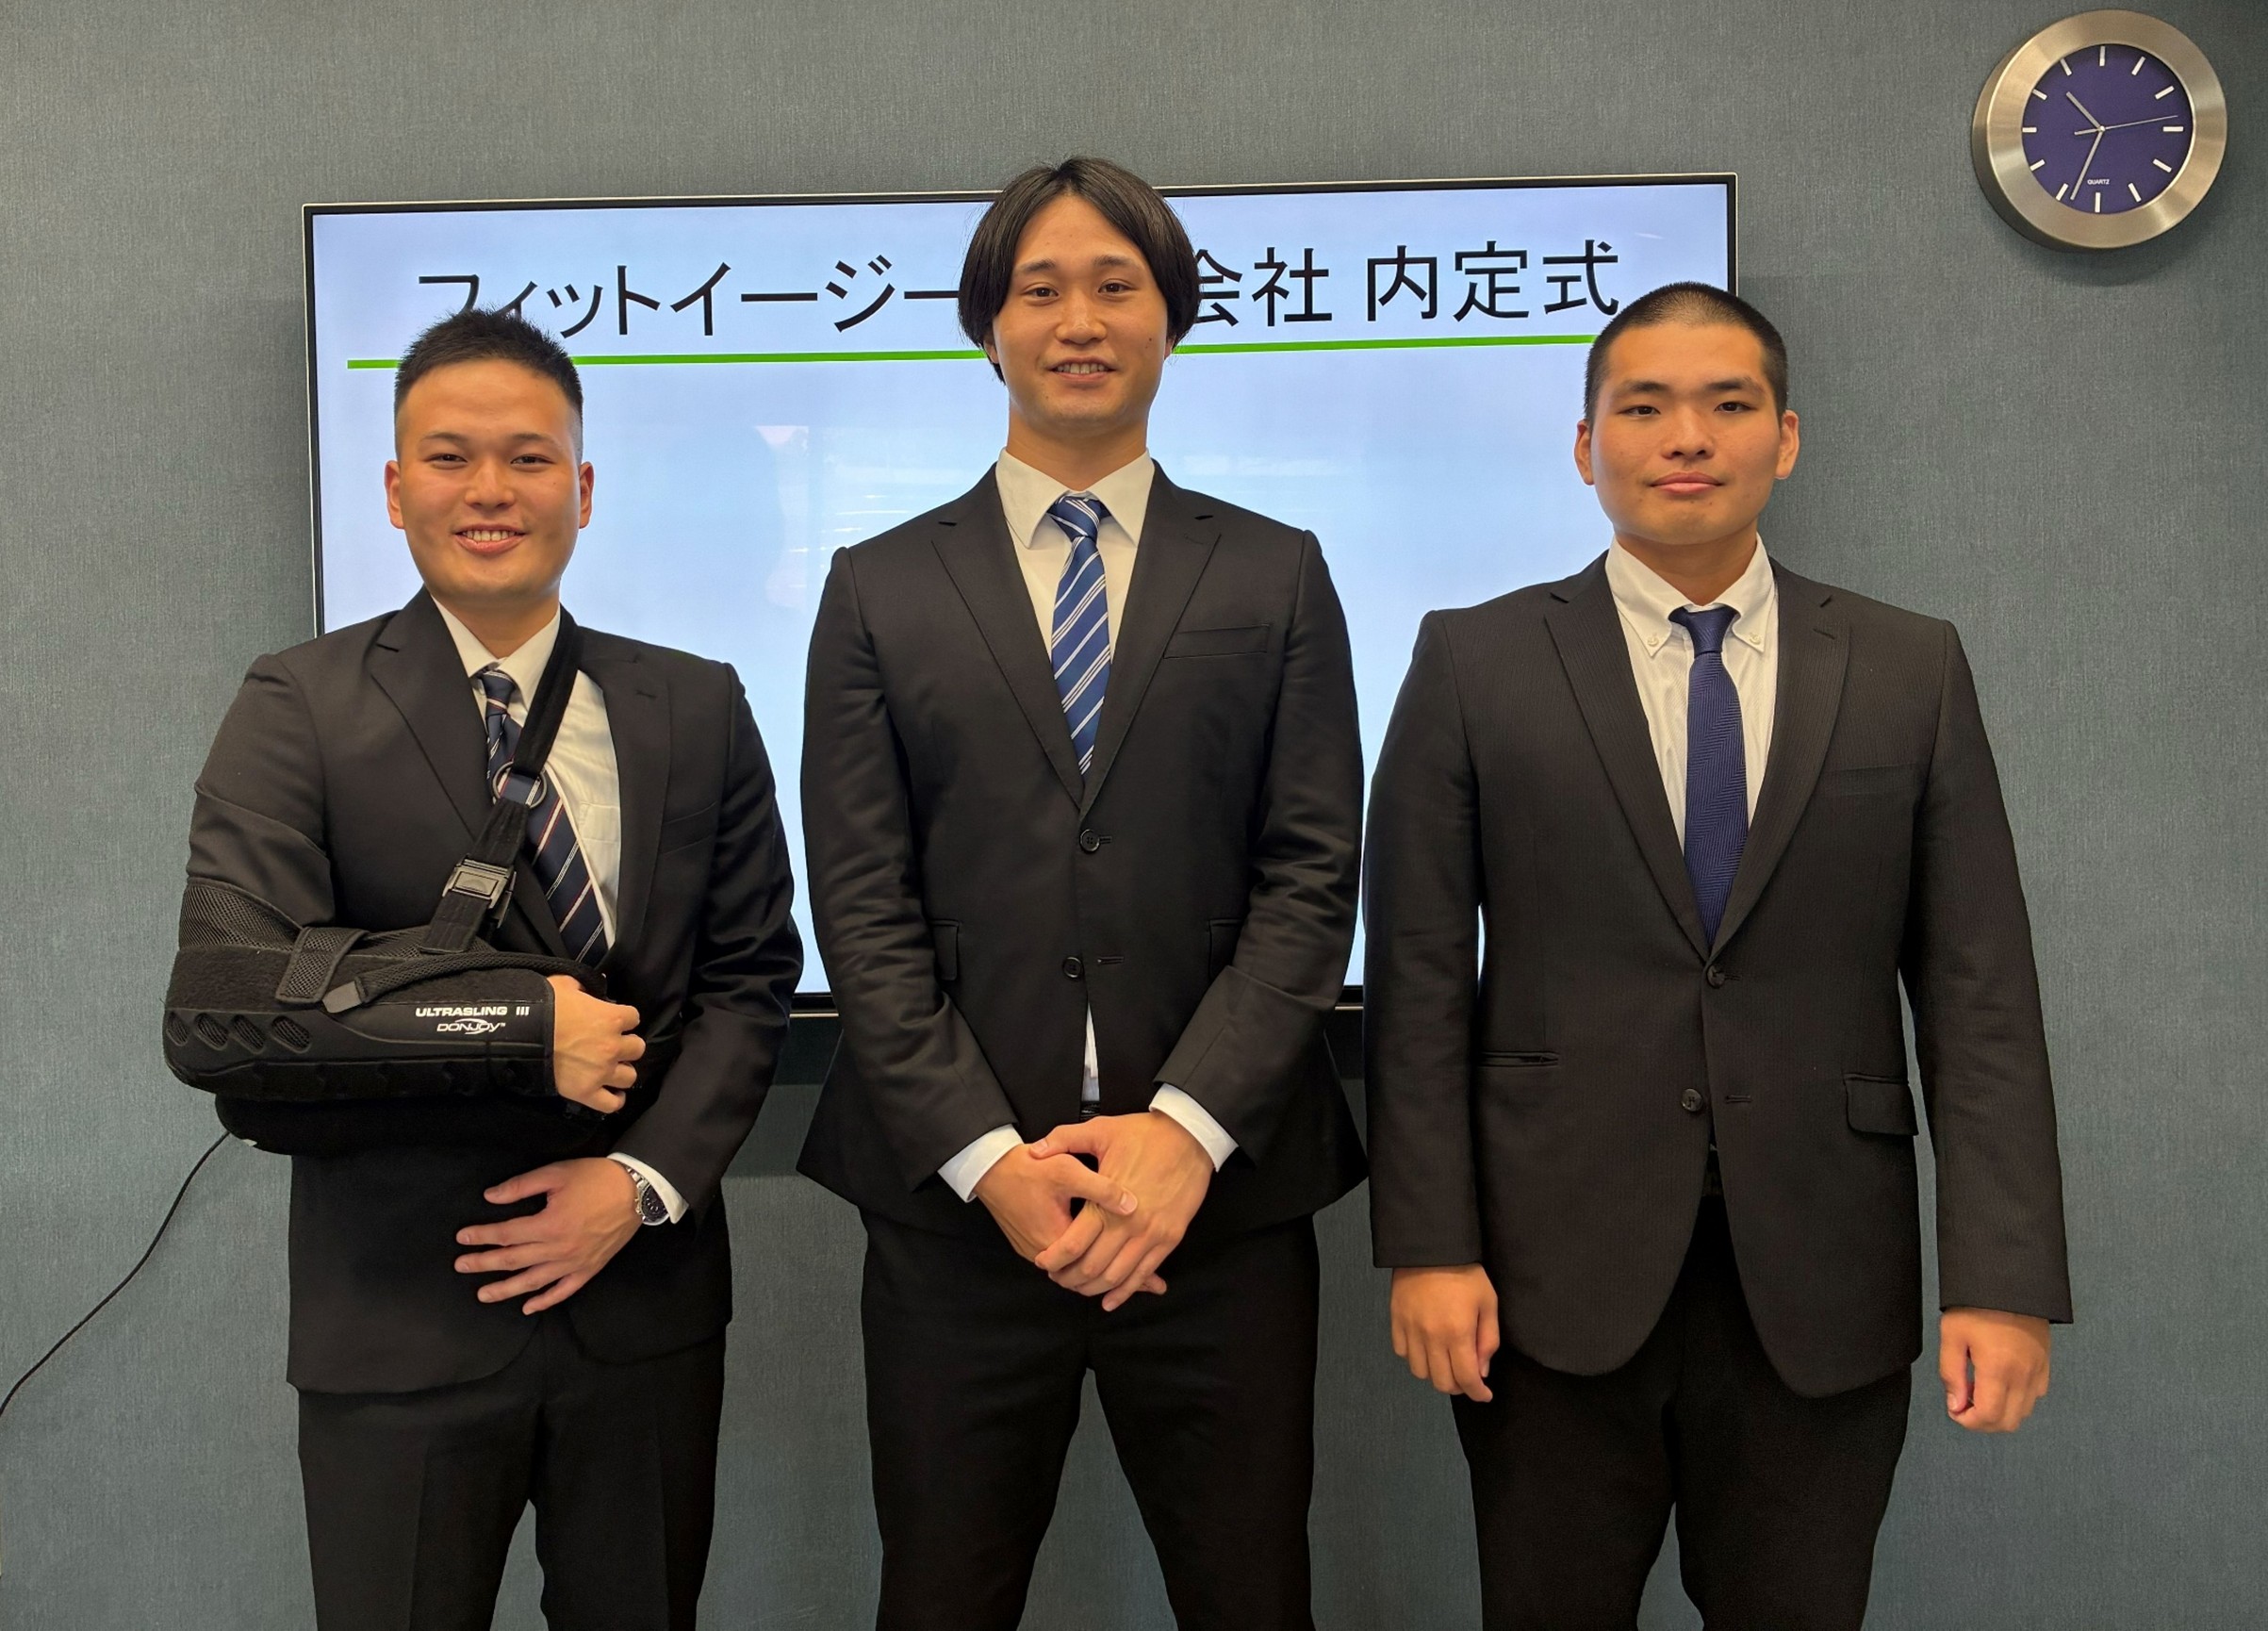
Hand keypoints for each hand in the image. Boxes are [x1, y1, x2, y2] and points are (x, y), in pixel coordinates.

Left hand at [454, 1158, 640, 1312]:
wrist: (637, 1190)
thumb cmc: (595, 1178)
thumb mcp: (556, 1174)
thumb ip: (521, 1187)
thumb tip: (490, 1197)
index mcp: (549, 1225)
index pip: (506, 1234)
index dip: (482, 1236)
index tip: (463, 1237)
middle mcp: (558, 1250)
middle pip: (513, 1260)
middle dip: (483, 1263)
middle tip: (461, 1266)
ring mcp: (574, 1264)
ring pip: (533, 1282)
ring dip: (505, 1289)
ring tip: (483, 1295)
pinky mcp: (589, 1270)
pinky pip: (563, 1291)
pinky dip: (544, 1301)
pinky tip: (527, 1307)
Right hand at [549, 975, 642, 1111]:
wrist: (519, 1035)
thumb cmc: (542, 1006)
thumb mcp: (563, 984)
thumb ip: (582, 985)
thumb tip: (590, 986)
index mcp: (611, 1018)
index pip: (634, 1017)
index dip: (624, 1019)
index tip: (614, 1021)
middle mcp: (613, 1046)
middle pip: (637, 1048)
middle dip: (626, 1046)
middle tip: (611, 1044)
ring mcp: (601, 1072)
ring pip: (629, 1076)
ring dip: (622, 1071)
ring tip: (611, 1068)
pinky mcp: (587, 1092)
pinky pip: (612, 1103)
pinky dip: (615, 1100)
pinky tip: (613, 1094)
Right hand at [973, 1141, 1139, 1264]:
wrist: (989, 1168)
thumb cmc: (1027, 1167)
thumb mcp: (1068, 1170)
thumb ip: (1102, 1189)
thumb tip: (1131, 1205)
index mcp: (1057, 1238)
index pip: (1098, 1267)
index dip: (1127, 1274)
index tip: (1153, 1280)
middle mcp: (1043, 1252)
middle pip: (1086, 1278)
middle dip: (1118, 1280)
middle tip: (1150, 1283)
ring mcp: (1034, 1251)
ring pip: (1073, 1272)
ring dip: (1099, 1271)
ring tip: (1130, 1270)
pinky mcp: (1029, 1244)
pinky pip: (1061, 1262)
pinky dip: (1082, 1262)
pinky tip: (1097, 1252)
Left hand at [1029, 1112, 1212, 1311]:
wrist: (1191, 1137)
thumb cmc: (1145, 1133)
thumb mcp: (1101, 1129)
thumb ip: (1063, 1140)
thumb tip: (1035, 1152)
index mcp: (1107, 1201)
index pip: (1073, 1244)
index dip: (1054, 1259)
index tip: (1043, 1262)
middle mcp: (1129, 1224)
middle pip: (1092, 1266)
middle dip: (1069, 1278)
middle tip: (1057, 1277)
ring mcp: (1151, 1234)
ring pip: (1116, 1276)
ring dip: (1094, 1288)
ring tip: (1079, 1287)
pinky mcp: (1169, 1239)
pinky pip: (1144, 1274)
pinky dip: (1125, 1291)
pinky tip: (1111, 1299)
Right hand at [1390, 1264, 1500, 1401]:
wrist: (1431, 1247)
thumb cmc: (1466, 1273)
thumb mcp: (1488, 1303)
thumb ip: (1488, 1339)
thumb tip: (1481, 1370)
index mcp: (1458, 1333)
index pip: (1466, 1379)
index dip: (1477, 1393)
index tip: (1484, 1394)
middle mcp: (1431, 1337)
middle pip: (1441, 1382)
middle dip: (1458, 1386)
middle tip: (1467, 1377)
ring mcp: (1410, 1330)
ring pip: (1420, 1372)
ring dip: (1435, 1373)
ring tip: (1446, 1361)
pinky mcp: (1395, 1321)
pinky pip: (1402, 1352)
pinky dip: (1415, 1357)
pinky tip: (1426, 1346)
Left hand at [1939, 1307, 2051, 1432]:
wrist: (2010, 1282)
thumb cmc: (1976, 1306)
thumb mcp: (1952, 1335)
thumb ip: (1951, 1374)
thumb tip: (1956, 1405)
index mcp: (1998, 1369)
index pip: (1988, 1417)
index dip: (1968, 1421)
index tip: (1954, 1408)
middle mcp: (2023, 1376)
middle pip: (2008, 1422)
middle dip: (1983, 1421)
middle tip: (1965, 1401)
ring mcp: (2038, 1371)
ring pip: (2024, 1413)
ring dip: (2001, 1412)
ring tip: (1980, 1388)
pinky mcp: (2045, 1364)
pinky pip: (2035, 1396)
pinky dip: (2017, 1400)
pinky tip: (2000, 1382)